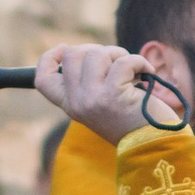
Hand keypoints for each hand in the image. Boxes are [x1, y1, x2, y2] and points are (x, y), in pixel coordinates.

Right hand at [34, 40, 183, 143]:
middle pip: (72, 55)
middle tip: (116, 63)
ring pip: (96, 54)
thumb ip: (87, 83)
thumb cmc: (131, 121)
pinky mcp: (113, 95)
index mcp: (70, 105)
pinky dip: (139, 62)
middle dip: (98, 50)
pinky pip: (123, 61)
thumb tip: (84, 52)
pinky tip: (147, 71)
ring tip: (132, 71)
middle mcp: (77, 102)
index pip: (42, 79)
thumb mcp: (101, 103)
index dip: (49, 57)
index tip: (65, 48)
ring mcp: (93, 98)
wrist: (152, 146)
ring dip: (119, 54)